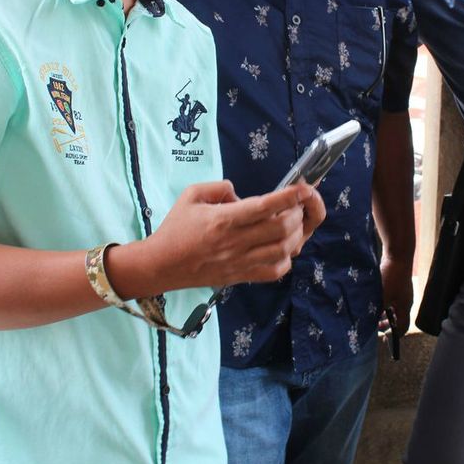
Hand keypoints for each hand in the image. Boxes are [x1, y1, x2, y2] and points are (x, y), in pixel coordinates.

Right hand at [140, 180, 319, 289]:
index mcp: (224, 219)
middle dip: (297, 213)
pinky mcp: (241, 276)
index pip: (264, 206)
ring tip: (293, 224)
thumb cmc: (175, 229)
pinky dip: (286, 258)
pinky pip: (274, 271)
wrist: (161, 265)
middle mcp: (235, 242)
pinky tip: (282, 247)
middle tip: (296, 205)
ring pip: (283, 250)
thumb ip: (219, 187)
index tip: (303, 187)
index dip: (289, 196)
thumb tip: (239, 192)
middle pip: (281, 228)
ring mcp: (240, 262)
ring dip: (296, 235)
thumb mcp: (191, 195)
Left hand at [377, 254, 413, 334]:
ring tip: (373, 314)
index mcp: (405, 307)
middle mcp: (405, 301)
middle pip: (398, 318)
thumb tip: (370, 321)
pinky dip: (384, 303)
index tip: (383, 337)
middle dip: (387, 324)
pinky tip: (374, 300)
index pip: (402, 327)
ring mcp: (403, 292)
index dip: (394, 335)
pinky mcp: (398, 284)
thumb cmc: (391, 276)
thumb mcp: (382, 296)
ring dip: (385, 313)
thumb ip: (377, 310)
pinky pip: (392, 299)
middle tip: (376, 326)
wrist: (398, 254)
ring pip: (394, 308)